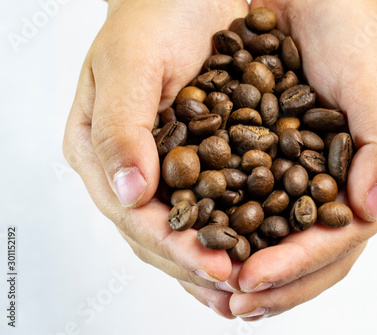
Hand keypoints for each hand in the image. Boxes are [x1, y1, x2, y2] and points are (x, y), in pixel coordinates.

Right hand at [63, 0, 248, 318]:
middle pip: (159, 233)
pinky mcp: (190, 158)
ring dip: (214, 259)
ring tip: (249, 285)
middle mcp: (127, 166)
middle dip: (199, 263)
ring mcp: (157, 166)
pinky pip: (209, 205)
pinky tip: (254, 250)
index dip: (176, 246)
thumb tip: (130, 191)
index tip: (218, 267)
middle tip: (242, 287)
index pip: (135, 214)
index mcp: (99, 149)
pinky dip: (230, 231)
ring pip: (185, 227)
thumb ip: (122, 126)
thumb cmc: (153, 14)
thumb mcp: (131, 61)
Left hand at [224, 0, 376, 318]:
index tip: (254, 281)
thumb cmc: (348, 24)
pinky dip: (226, 231)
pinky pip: (244, 204)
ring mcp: (296, 171)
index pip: (337, 239)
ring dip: (246, 269)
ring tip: (216, 296)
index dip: (299, 265)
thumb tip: (371, 209)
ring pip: (275, 237)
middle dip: (271, 284)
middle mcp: (330, 181)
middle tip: (232, 305)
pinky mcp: (262, 155)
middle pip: (306, 252)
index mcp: (364, 174)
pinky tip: (205, 249)